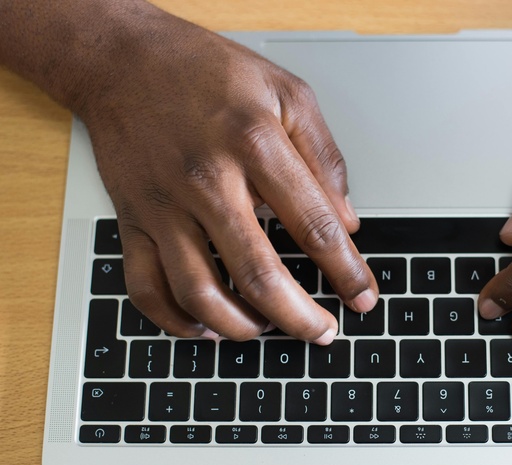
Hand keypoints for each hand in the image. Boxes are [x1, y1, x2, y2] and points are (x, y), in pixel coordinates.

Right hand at [78, 5, 376, 341]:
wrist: (123, 60)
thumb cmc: (208, 74)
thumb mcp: (287, 94)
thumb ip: (324, 158)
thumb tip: (347, 222)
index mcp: (255, 145)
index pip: (315, 227)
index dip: (346, 272)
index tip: (362, 297)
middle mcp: (208, 180)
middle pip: (259, 275)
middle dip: (300, 318)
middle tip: (323, 332)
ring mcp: (165, 206)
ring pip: (200, 293)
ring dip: (242, 328)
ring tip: (269, 330)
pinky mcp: (132, 220)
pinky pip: (146, 288)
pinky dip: (176, 321)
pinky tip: (207, 327)